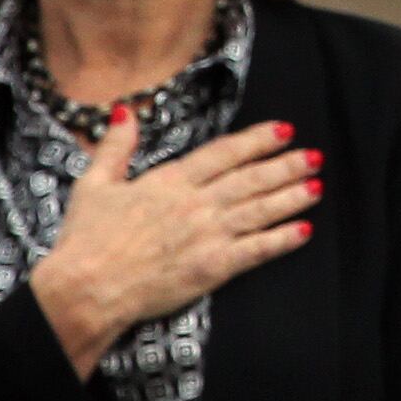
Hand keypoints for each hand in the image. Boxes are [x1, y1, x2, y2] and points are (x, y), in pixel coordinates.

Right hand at [27, 111, 316, 374]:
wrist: (84, 290)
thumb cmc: (84, 241)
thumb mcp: (94, 185)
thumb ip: (115, 147)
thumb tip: (127, 110)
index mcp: (171, 181)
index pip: (225, 153)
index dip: (258, 140)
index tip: (285, 131)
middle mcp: (196, 203)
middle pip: (252, 179)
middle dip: (286, 166)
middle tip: (314, 157)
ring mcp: (208, 234)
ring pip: (261, 209)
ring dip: (292, 197)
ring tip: (317, 186)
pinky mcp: (212, 267)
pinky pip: (256, 250)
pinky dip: (282, 239)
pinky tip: (304, 231)